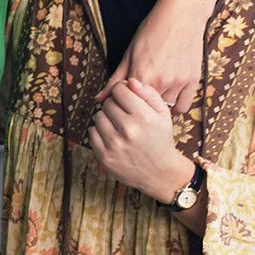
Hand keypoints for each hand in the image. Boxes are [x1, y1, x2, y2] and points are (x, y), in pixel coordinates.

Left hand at [89, 78, 194, 201]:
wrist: (159, 172)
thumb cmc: (160, 139)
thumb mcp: (163, 115)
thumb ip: (148, 94)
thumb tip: (130, 81)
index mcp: (144, 117)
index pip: (119, 90)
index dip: (122, 91)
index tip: (125, 97)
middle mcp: (129, 130)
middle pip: (108, 103)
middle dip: (115, 105)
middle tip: (125, 115)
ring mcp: (114, 144)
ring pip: (98, 116)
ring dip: (106, 118)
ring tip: (119, 126)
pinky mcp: (104, 156)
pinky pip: (92, 132)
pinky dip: (100, 132)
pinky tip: (113, 137)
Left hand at [99, 0, 210, 109]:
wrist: (182, 15)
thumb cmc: (152, 30)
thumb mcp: (129, 53)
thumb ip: (115, 79)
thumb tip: (99, 98)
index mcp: (141, 75)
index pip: (126, 103)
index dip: (123, 101)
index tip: (124, 96)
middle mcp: (161, 82)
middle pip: (145, 108)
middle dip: (140, 105)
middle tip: (139, 95)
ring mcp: (179, 82)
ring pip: (164, 109)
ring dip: (157, 105)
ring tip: (154, 93)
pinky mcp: (193, 81)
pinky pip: (183, 106)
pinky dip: (175, 104)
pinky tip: (169, 94)